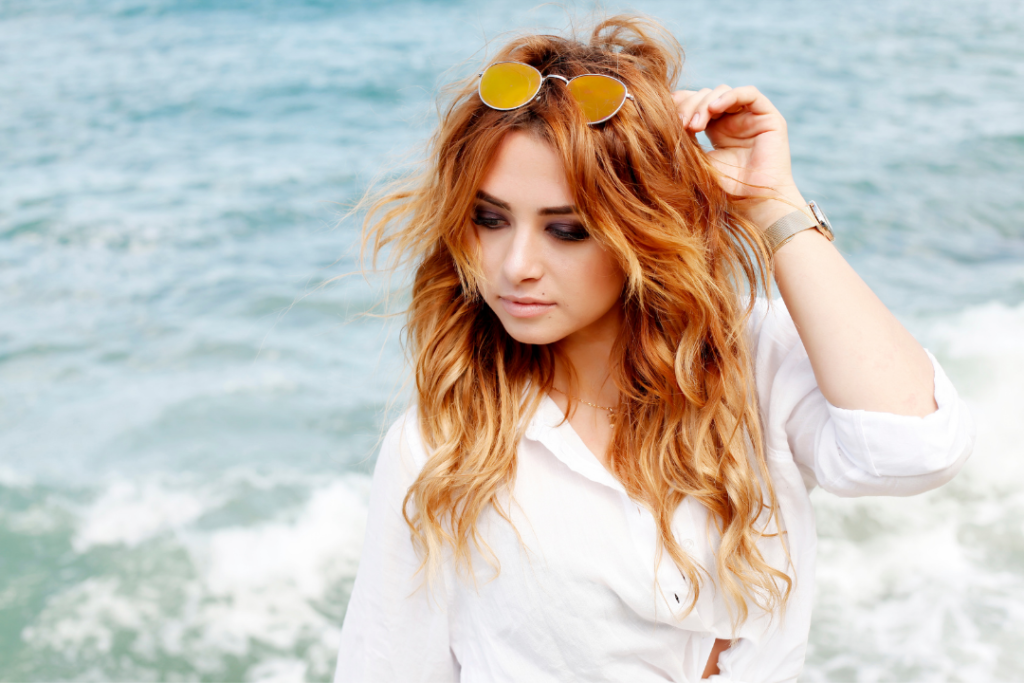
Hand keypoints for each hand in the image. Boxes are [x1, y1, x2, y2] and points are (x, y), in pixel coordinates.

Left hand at [673, 85, 805, 229]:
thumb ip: (684, 140)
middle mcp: (732, 119)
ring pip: (722, 92)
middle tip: (679, 124)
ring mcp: (750, 116)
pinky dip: (728, 96)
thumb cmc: (725, 189)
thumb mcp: (697, 161)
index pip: (694, 103)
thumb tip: (656, 122)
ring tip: (694, 125)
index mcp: (715, 128)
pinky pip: (748, 93)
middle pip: (705, 95)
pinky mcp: (768, 116)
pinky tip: (713, 108)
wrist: (753, 202)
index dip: (679, 104)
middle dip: (689, 106)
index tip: (662, 116)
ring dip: (704, 104)